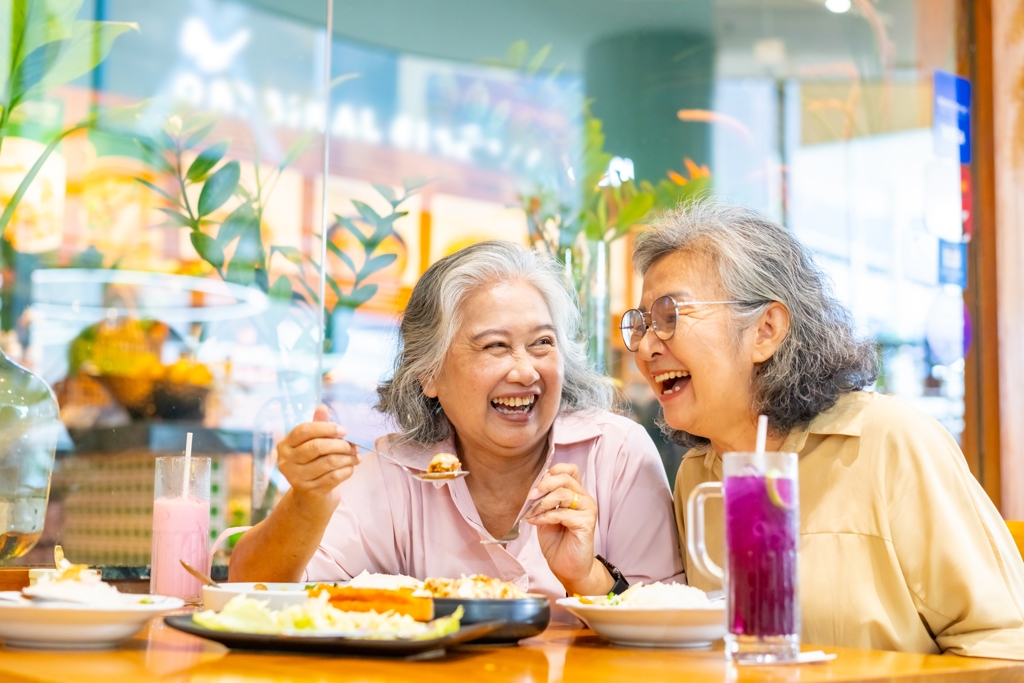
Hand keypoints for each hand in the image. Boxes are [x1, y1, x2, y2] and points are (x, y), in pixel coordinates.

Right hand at [277, 405, 359, 514]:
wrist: (311, 498)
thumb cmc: (314, 465)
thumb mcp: (314, 444)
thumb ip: (318, 426)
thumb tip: (322, 407)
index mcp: (285, 446)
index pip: (303, 430)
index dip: (326, 428)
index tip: (343, 431)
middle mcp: (286, 462)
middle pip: (317, 447)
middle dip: (340, 444)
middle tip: (353, 445)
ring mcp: (296, 478)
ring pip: (328, 462)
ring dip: (347, 458)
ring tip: (356, 456)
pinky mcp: (309, 492)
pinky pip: (334, 477)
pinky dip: (347, 470)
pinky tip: (351, 467)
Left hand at [525, 463, 606, 593]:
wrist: (568, 567)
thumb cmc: (558, 542)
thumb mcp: (545, 515)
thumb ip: (544, 500)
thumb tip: (535, 487)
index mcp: (576, 493)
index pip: (569, 469)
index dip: (552, 472)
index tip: (537, 486)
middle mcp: (584, 498)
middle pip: (565, 478)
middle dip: (544, 485)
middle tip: (530, 497)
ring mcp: (588, 510)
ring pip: (563, 493)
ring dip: (542, 503)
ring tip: (532, 514)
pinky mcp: (586, 523)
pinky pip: (562, 513)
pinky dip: (545, 516)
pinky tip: (536, 522)